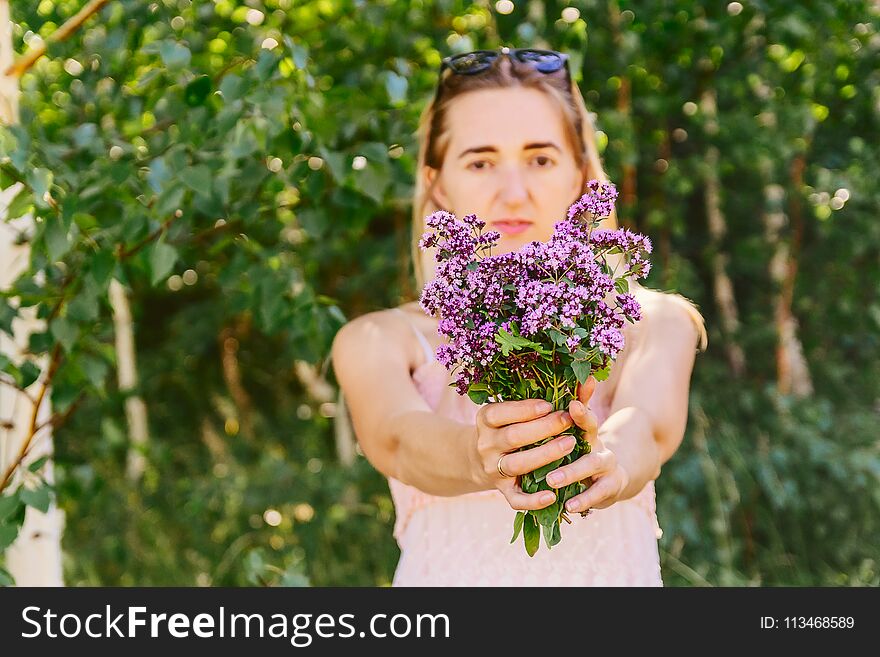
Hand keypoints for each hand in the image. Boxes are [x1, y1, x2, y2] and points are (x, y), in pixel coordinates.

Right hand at [473, 398, 575, 510]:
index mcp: (485, 419)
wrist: (480, 457)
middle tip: (567, 422)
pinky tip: (552, 495)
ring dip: (544, 455)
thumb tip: (589, 379)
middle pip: (513, 437)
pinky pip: (515, 499)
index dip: (525, 409)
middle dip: (542, 429)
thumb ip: (547, 396)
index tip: (549, 404)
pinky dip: (533, 500)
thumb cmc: (508, 425)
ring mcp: (493, 468)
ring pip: (517, 465)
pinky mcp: (503, 490)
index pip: (501, 413)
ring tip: (570, 444)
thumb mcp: (514, 409)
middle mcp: (486, 444)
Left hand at [543, 376, 630, 513]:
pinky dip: (584, 500)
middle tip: (556, 446)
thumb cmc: (586, 451)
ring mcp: (607, 469)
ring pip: (593, 467)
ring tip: (552, 480)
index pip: (586, 417)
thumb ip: (575, 410)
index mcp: (589, 432)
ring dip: (573, 473)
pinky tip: (570, 507)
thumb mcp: (580, 433)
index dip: (581, 411)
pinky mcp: (609, 490)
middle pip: (591, 441)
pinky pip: (597, 496)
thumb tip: (579, 377)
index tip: (571, 404)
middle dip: (571, 429)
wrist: (615, 477)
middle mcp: (600, 447)